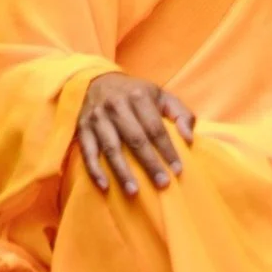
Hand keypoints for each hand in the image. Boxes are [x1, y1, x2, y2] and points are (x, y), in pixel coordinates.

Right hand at [76, 72, 196, 193]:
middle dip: (150, 164)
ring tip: (134, 191)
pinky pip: (88, 152)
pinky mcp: (82, 128)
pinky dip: (95, 170)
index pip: (155, 128)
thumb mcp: (161, 95)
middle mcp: (116, 106)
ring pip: (111, 148)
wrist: (97, 81)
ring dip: (122, 172)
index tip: (178, 169)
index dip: (167, 150)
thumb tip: (189, 138)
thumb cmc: (135, 94)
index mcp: (138, 97)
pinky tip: (105, 186)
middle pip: (135, 139)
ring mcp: (97, 118)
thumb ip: (181, 113)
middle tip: (162, 184)